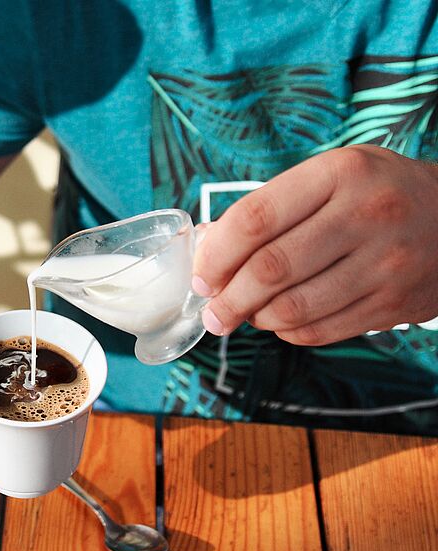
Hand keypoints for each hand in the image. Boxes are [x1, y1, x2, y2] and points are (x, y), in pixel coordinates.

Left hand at [192, 145, 437, 345]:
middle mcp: (367, 215)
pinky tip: (280, 320)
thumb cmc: (377, 194)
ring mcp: (386, 263)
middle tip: (212, 312)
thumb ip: (270, 208)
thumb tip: (207, 247)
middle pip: (269, 270)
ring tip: (244, 314)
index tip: (200, 276)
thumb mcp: (331, 177)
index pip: (255, 219)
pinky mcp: (395, 304)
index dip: (215, 255)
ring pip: (292, 308)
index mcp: (340, 173)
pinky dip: (287, 332)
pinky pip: (320, 332)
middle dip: (226, 299)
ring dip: (255, 319)